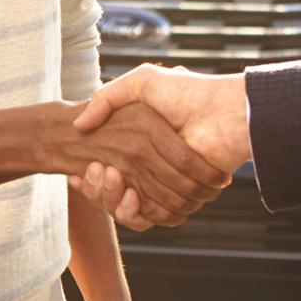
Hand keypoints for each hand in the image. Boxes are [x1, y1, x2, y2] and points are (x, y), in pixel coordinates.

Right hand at [52, 100, 228, 228]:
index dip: (89, 176)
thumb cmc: (187, 93)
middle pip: (110, 192)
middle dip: (95, 188)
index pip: (105, 170)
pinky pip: (147, 217)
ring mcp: (164, 184)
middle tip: (83, 173)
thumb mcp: (142, 82)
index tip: (75, 172)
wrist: (225, 113)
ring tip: (107, 176)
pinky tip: (126, 191)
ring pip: (123, 207)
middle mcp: (151, 167)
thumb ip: (108, 97)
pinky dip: (131, 211)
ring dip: (108, 198)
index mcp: (141, 144)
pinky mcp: (179, 199)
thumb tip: (80, 125)